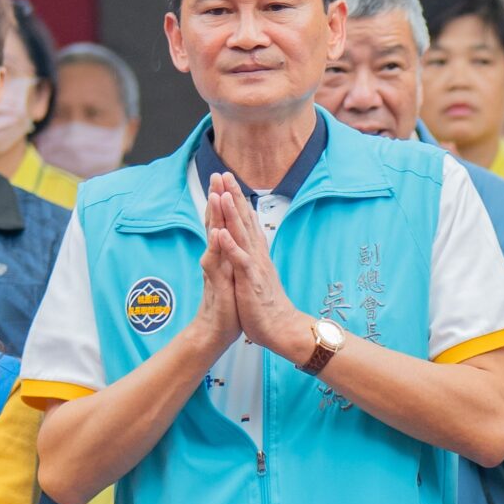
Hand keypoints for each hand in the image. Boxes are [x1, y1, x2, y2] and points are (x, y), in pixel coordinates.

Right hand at [191, 176, 245, 351]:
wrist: (216, 331)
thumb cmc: (227, 303)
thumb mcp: (232, 274)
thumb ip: (229, 255)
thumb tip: (232, 238)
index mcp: (222, 254)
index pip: (222, 222)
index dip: (224, 201)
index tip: (227, 179)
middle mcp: (215, 257)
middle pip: (214, 222)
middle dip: (216, 198)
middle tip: (217, 174)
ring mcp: (214, 269)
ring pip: (213, 237)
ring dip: (214, 216)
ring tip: (215, 194)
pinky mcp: (216, 283)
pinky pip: (215, 263)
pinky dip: (216, 247)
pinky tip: (217, 233)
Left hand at [212, 177, 312, 359]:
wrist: (282, 329)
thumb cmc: (267, 305)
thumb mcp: (256, 276)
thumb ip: (250, 257)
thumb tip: (249, 243)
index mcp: (255, 254)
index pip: (245, 222)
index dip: (236, 200)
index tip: (228, 181)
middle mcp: (256, 255)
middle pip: (244, 220)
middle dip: (233, 196)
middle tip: (224, 174)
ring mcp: (254, 266)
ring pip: (242, 235)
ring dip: (232, 214)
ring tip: (223, 193)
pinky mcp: (252, 281)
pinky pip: (240, 261)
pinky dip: (231, 246)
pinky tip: (221, 233)